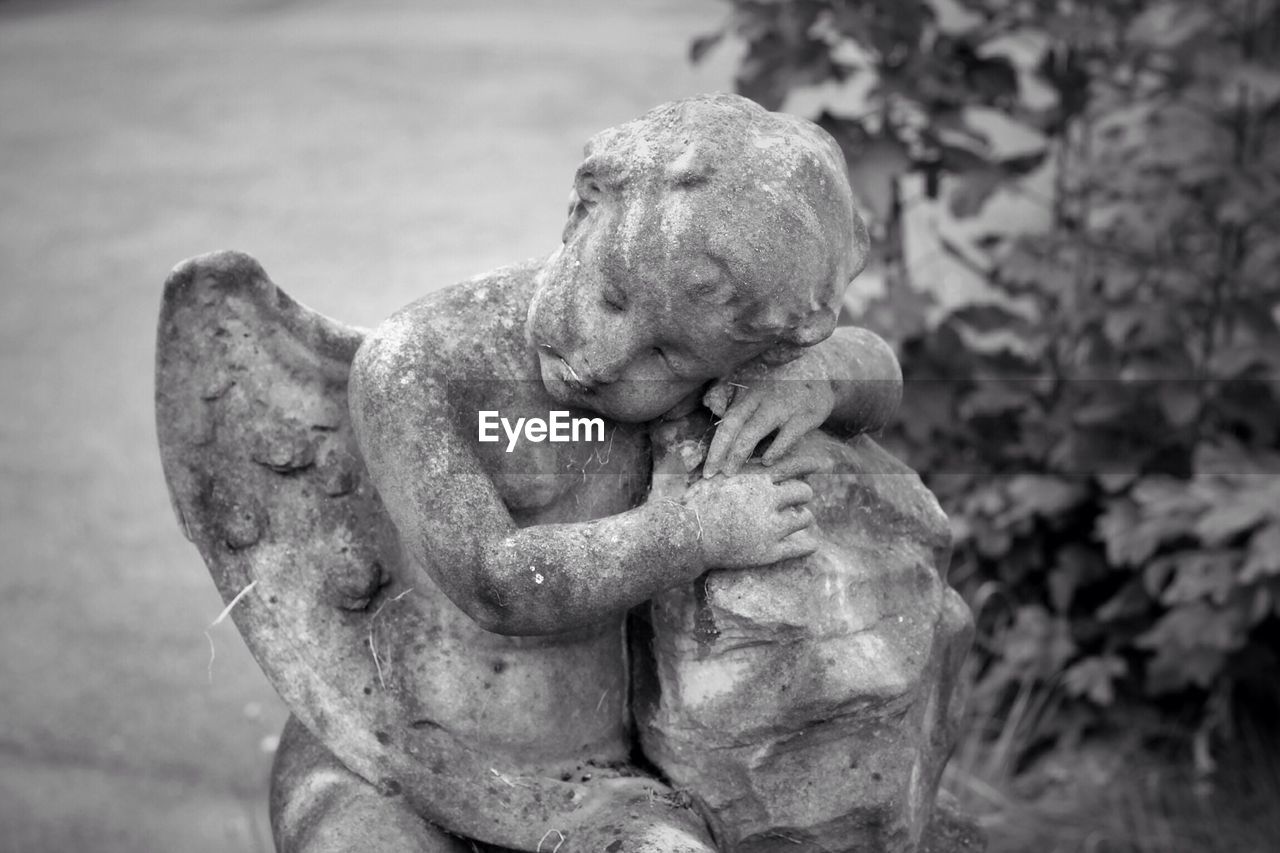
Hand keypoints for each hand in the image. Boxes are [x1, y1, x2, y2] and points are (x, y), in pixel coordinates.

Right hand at [678, 456, 823, 569]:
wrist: (687, 535)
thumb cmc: (697, 503)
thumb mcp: (719, 475)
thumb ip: (741, 468)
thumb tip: (757, 461)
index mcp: (756, 479)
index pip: (794, 465)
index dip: (811, 464)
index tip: (823, 464)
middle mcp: (768, 499)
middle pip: (804, 491)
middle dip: (801, 495)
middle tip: (795, 501)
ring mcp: (770, 526)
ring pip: (805, 518)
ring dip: (803, 518)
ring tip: (795, 521)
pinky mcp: (769, 551)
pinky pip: (802, 546)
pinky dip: (808, 544)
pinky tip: (810, 544)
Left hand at [701, 353, 834, 477]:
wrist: (823, 373)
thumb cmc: (782, 386)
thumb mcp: (757, 384)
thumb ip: (731, 393)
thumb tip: (708, 403)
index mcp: (749, 393)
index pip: (726, 421)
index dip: (715, 445)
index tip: (706, 467)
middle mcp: (763, 397)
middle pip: (734, 426)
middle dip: (720, 453)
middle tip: (711, 475)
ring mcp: (783, 406)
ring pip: (754, 431)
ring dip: (739, 453)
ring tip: (731, 472)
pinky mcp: (805, 415)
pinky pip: (786, 436)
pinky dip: (775, 450)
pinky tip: (767, 462)